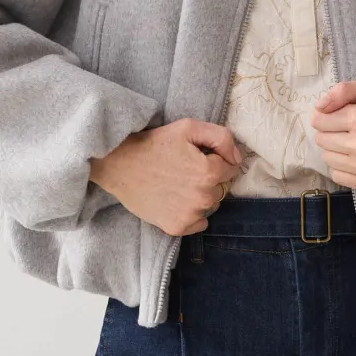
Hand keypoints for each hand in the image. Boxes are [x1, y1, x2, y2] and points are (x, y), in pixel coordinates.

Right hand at [89, 118, 241, 234]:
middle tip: (184, 170)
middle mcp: (203, 197)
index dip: (215, 160)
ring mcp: (190, 215)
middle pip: (221, 188)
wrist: (119, 165)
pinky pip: (200, 223)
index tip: (196, 157)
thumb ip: (221, 138)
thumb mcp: (188, 128)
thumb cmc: (154, 144)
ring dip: (200, 196)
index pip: (230, 168)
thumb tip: (237, 159)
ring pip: (210, 205)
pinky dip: (192, 214)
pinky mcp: (177, 227)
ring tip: (177, 184)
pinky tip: (175, 200)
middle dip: (209, 178)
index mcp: (209, 172)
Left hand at [309, 77, 355, 190]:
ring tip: (352, 144)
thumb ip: (344, 90)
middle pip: (321, 139)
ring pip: (326, 158)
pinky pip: (336, 176)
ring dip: (334, 150)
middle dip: (329, 132)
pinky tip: (355, 159)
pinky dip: (342, 167)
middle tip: (347, 130)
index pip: (319, 120)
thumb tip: (319, 107)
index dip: (325, 116)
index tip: (338, 116)